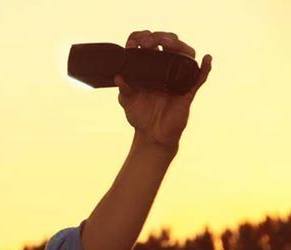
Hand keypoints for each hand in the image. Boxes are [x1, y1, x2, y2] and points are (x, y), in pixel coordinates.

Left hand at [114, 31, 211, 153]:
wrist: (151, 135)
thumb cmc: (140, 116)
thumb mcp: (127, 101)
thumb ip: (124, 89)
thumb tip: (118, 77)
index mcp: (150, 68)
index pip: (151, 45)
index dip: (143, 38)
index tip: (135, 41)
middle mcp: (165, 69)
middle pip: (169, 44)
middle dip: (159, 37)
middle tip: (147, 42)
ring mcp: (178, 78)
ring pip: (185, 54)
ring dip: (178, 45)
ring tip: (166, 43)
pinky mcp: (187, 91)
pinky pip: (200, 77)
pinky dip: (205, 67)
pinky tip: (206, 59)